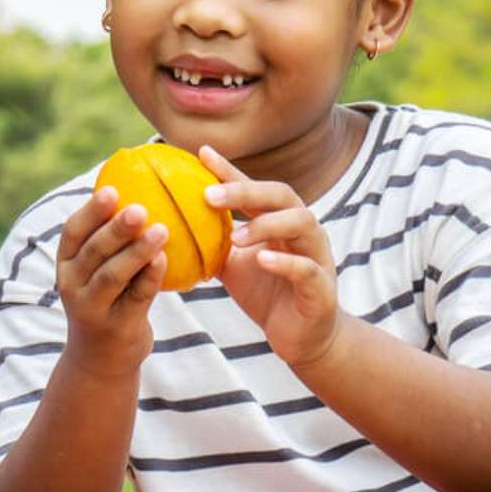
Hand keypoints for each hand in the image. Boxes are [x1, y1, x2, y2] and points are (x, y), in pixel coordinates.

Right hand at [55, 186, 167, 377]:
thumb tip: (137, 191)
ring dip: (136, 251)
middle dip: (115, 228)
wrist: (101, 360)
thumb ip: (107, 243)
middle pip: (93, 251)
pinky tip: (165, 258)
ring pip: (112, 275)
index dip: (90, 211)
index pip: (72, 233)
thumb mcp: (94, 273)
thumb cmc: (106, 301)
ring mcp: (92, 308)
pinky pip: (135, 297)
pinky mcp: (116, 327)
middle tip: (139, 208)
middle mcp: (72, 285)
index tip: (112, 190)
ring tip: (161, 230)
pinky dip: (150, 276)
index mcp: (66, 265)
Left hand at [198, 145, 339, 368]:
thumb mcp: (231, 264)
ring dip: (266, 224)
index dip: (229, 170)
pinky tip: (261, 259)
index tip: (201, 154)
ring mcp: (316, 256)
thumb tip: (168, 226)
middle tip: (209, 195)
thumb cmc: (265, 293)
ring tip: (235, 235)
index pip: (254, 187)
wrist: (299, 337)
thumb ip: (210, 242)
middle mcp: (302, 230)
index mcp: (279, 220)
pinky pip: (308, 268)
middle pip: (281, 195)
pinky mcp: (322, 288)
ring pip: (301, 223)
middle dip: (246, 191)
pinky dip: (285, 262)